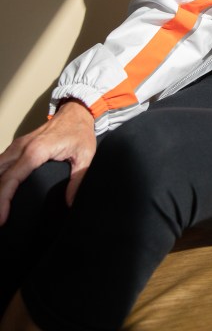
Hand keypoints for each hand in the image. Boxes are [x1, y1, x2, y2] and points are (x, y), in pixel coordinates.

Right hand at [0, 101, 95, 224]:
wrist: (76, 112)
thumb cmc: (79, 133)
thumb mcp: (85, 155)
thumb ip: (78, 179)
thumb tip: (70, 201)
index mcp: (36, 151)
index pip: (11, 179)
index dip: (3, 200)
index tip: (2, 218)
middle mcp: (21, 148)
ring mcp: (17, 146)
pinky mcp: (17, 146)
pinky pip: (1, 163)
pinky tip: (1, 191)